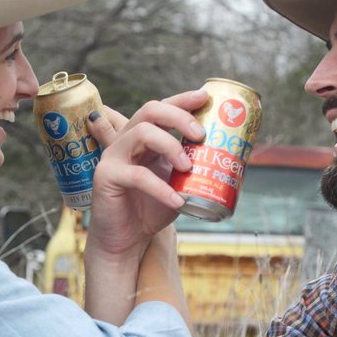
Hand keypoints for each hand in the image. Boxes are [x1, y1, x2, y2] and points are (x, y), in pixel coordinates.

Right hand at [83, 90, 206, 261]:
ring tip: (188, 167)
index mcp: (143, 138)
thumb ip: (192, 167)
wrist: (127, 240)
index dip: (182, 100)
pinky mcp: (106, 177)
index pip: (161, 109)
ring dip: (171, 146)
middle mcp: (126, 141)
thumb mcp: (177, 184)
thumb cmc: (152, 210)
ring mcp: (113, 157)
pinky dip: (161, 188)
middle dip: (179, 117)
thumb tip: (230, 157)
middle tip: (201, 134)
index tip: (205, 97)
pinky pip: (137, 175)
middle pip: (150, 111)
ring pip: (141, 133)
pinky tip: (178, 200)